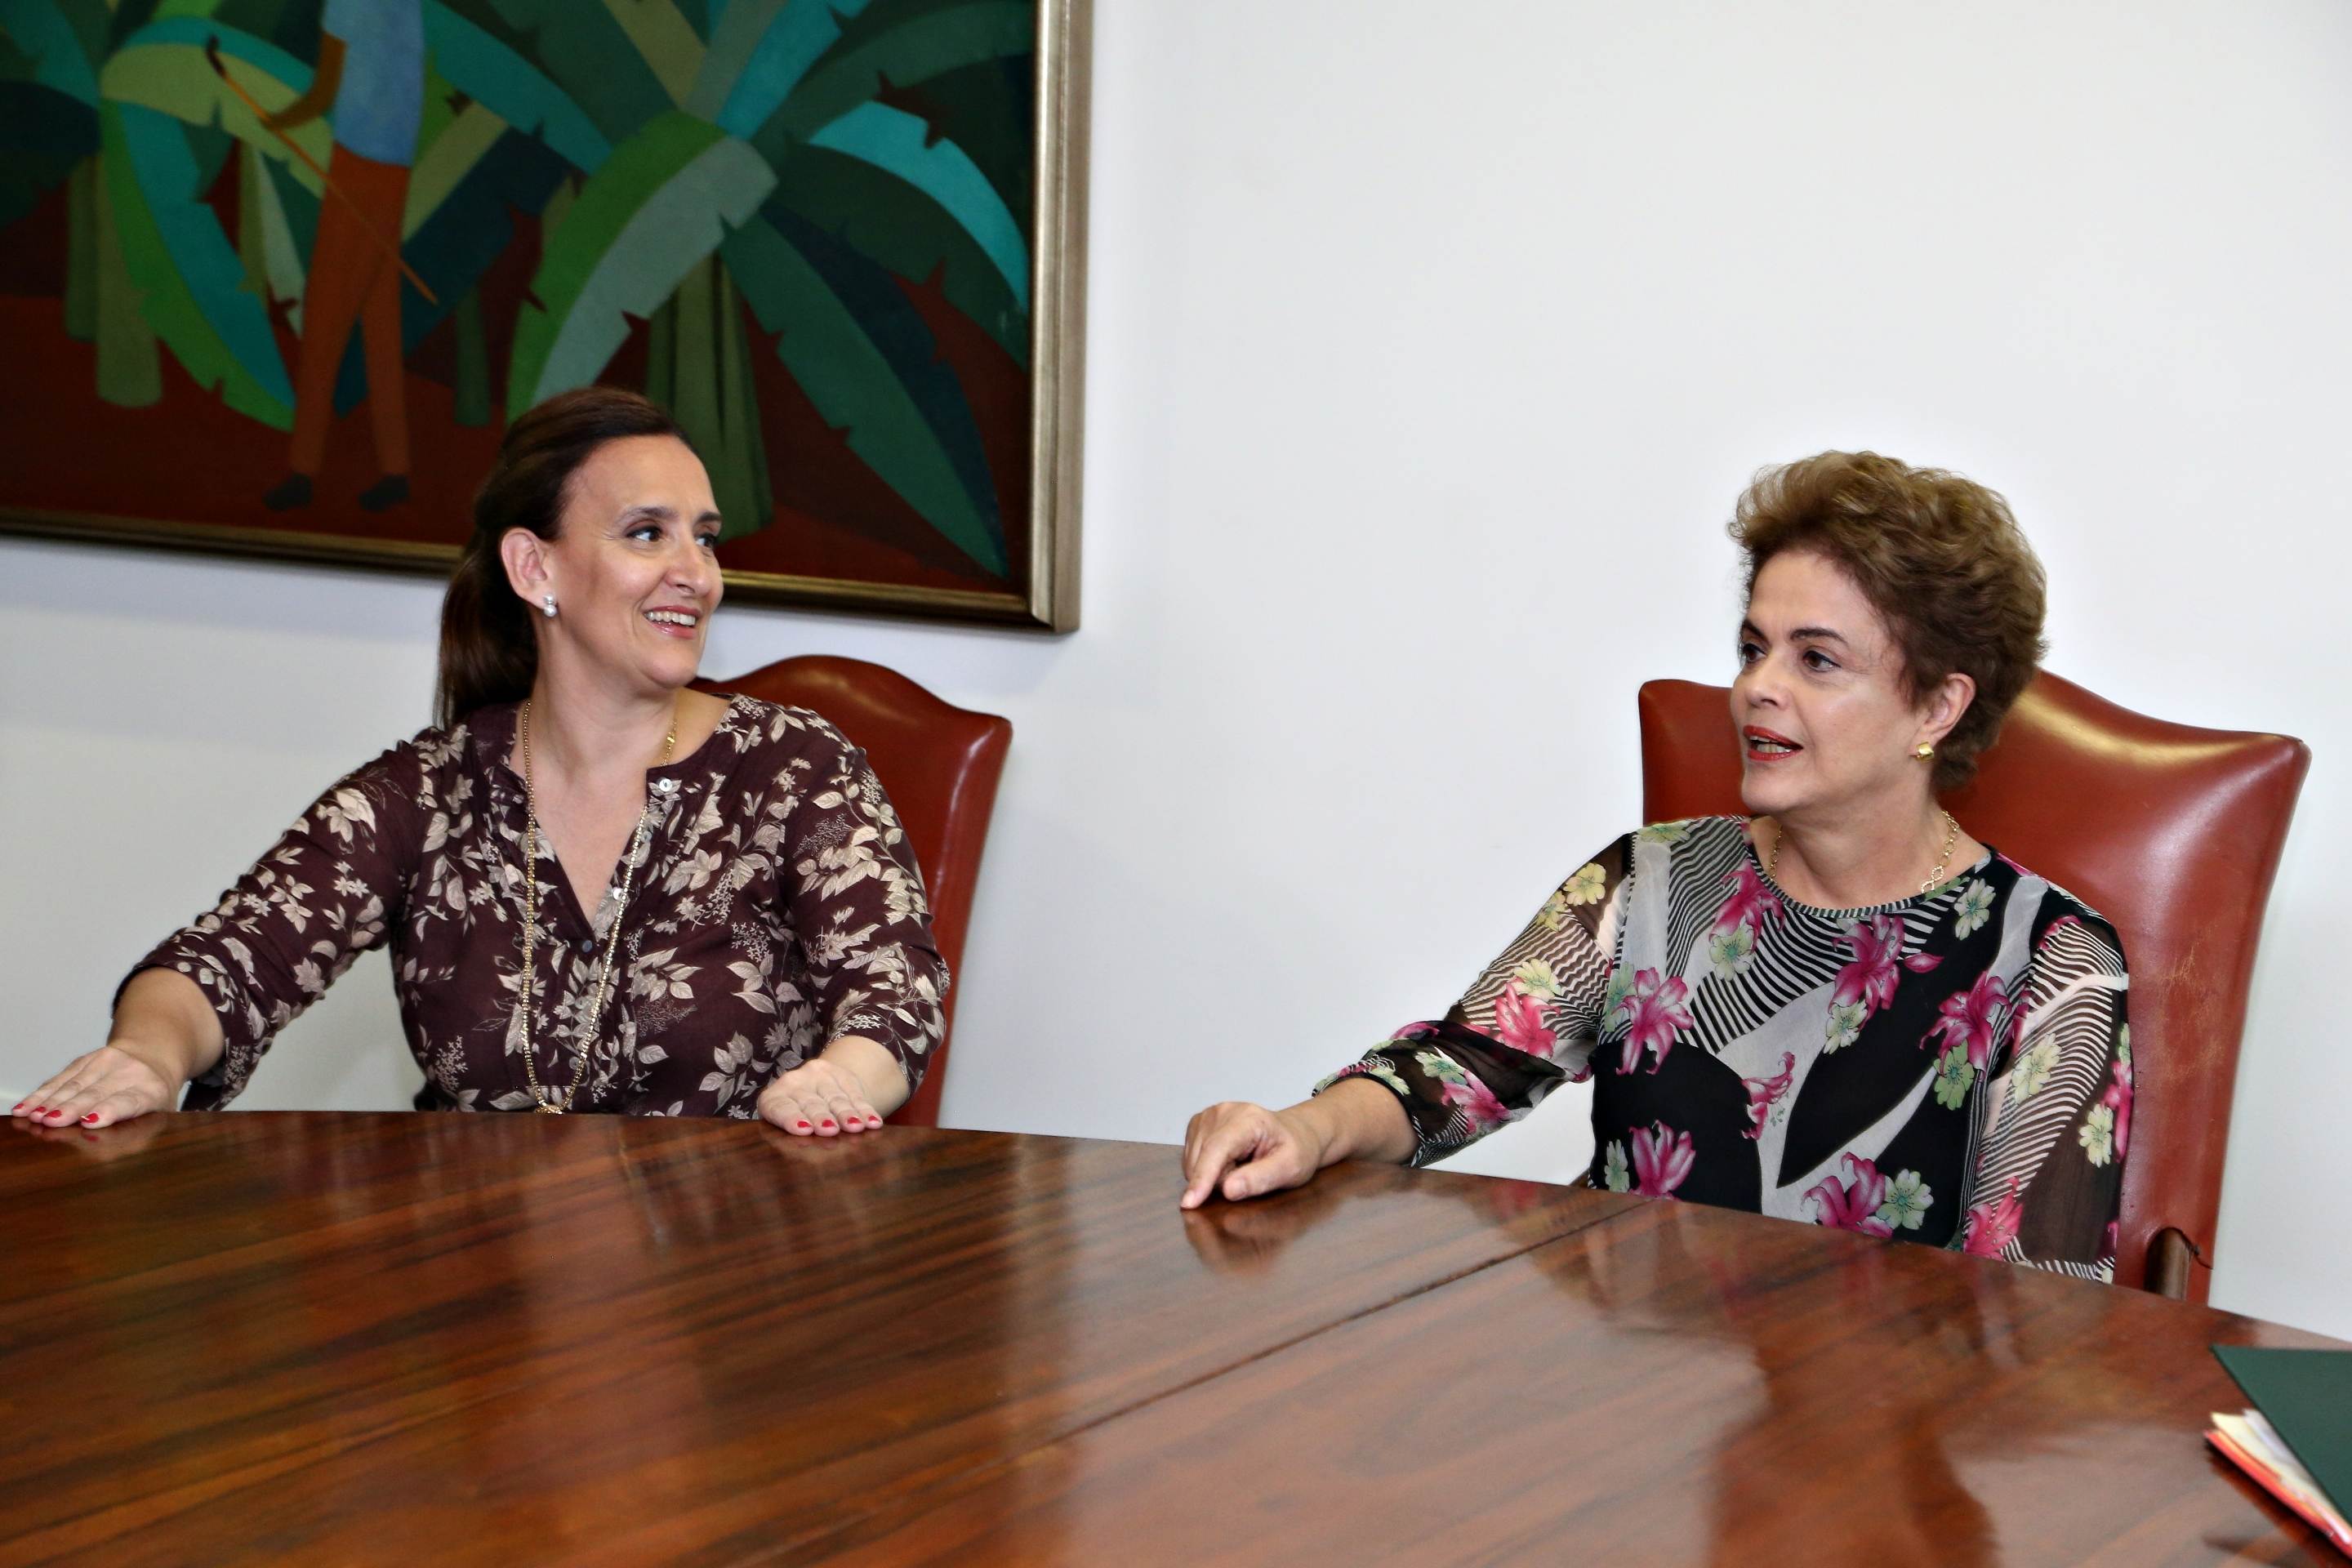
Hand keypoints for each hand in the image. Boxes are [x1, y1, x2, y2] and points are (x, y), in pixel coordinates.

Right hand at [11, 1043, 178, 1129]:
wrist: (152, 1057)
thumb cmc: (152, 1095)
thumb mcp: (160, 1115)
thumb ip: (141, 1129)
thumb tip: (112, 1146)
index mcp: (151, 1091)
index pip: (128, 1101)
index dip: (109, 1110)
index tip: (90, 1121)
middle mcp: (129, 1072)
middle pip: (96, 1093)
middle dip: (71, 1108)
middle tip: (51, 1122)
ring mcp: (107, 1062)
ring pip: (74, 1084)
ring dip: (51, 1101)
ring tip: (34, 1116)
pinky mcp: (87, 1058)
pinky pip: (61, 1077)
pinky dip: (42, 1093)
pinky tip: (27, 1106)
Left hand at [757, 1055, 884, 1136]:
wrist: (814, 1090)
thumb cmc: (795, 1123)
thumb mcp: (786, 1130)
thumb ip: (792, 1140)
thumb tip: (809, 1160)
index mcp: (773, 1099)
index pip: (780, 1108)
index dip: (791, 1118)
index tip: (804, 1129)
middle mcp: (793, 1082)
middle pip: (810, 1102)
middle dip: (821, 1116)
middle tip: (830, 1130)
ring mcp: (818, 1076)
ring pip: (835, 1098)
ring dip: (847, 1113)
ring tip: (855, 1126)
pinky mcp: (841, 1075)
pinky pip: (855, 1094)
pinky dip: (865, 1110)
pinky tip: (873, 1122)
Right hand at [1179, 1100, 1329, 1209]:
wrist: (1296, 1133)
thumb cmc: (1296, 1149)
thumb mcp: (1290, 1168)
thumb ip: (1260, 1179)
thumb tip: (1228, 1190)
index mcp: (1248, 1118)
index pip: (1217, 1149)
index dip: (1202, 1177)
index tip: (1190, 1202)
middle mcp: (1223, 1112)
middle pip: (1203, 1159)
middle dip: (1219, 1180)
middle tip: (1251, 1174)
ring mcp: (1208, 1116)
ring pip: (1193, 1161)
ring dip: (1214, 1175)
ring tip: (1241, 1166)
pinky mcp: (1199, 1125)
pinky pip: (1191, 1159)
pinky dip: (1207, 1169)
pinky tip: (1229, 1162)